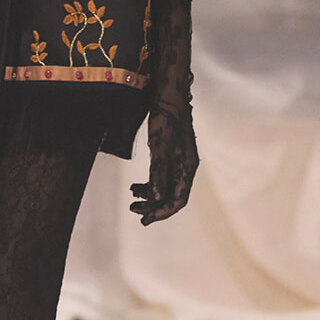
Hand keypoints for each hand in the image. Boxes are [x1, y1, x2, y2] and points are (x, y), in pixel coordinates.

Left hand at [129, 100, 197, 224]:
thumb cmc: (165, 121)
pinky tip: (137, 186)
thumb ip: (158, 173)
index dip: (162, 212)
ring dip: (151, 196)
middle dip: (154, 207)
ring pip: (167, 188)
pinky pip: (163, 178)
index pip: (178, 200)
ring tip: (133, 198)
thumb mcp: (158, 148)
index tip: (145, 219)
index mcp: (187, 168)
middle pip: (172, 197)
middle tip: (135, 212)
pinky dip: (150, 184)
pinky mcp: (173, 156)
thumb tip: (156, 197)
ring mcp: (180, 162)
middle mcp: (186, 168)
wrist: (170, 99)